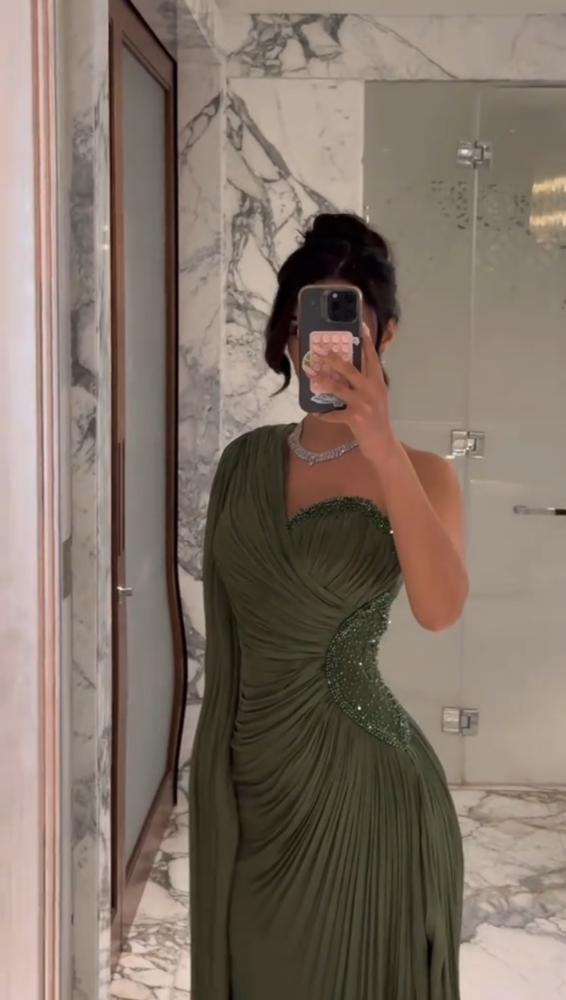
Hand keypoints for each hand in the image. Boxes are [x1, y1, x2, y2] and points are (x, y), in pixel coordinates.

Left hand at [306, 324, 397, 460]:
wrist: (383, 444)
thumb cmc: (378, 419)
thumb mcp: (377, 397)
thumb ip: (367, 382)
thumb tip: (348, 368)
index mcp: (378, 382)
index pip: (372, 358)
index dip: (366, 342)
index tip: (360, 326)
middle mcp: (372, 390)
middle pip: (350, 369)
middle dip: (333, 360)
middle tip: (320, 351)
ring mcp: (363, 404)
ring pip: (338, 388)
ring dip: (323, 382)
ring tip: (311, 377)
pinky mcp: (355, 418)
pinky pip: (334, 414)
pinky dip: (323, 414)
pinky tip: (314, 412)